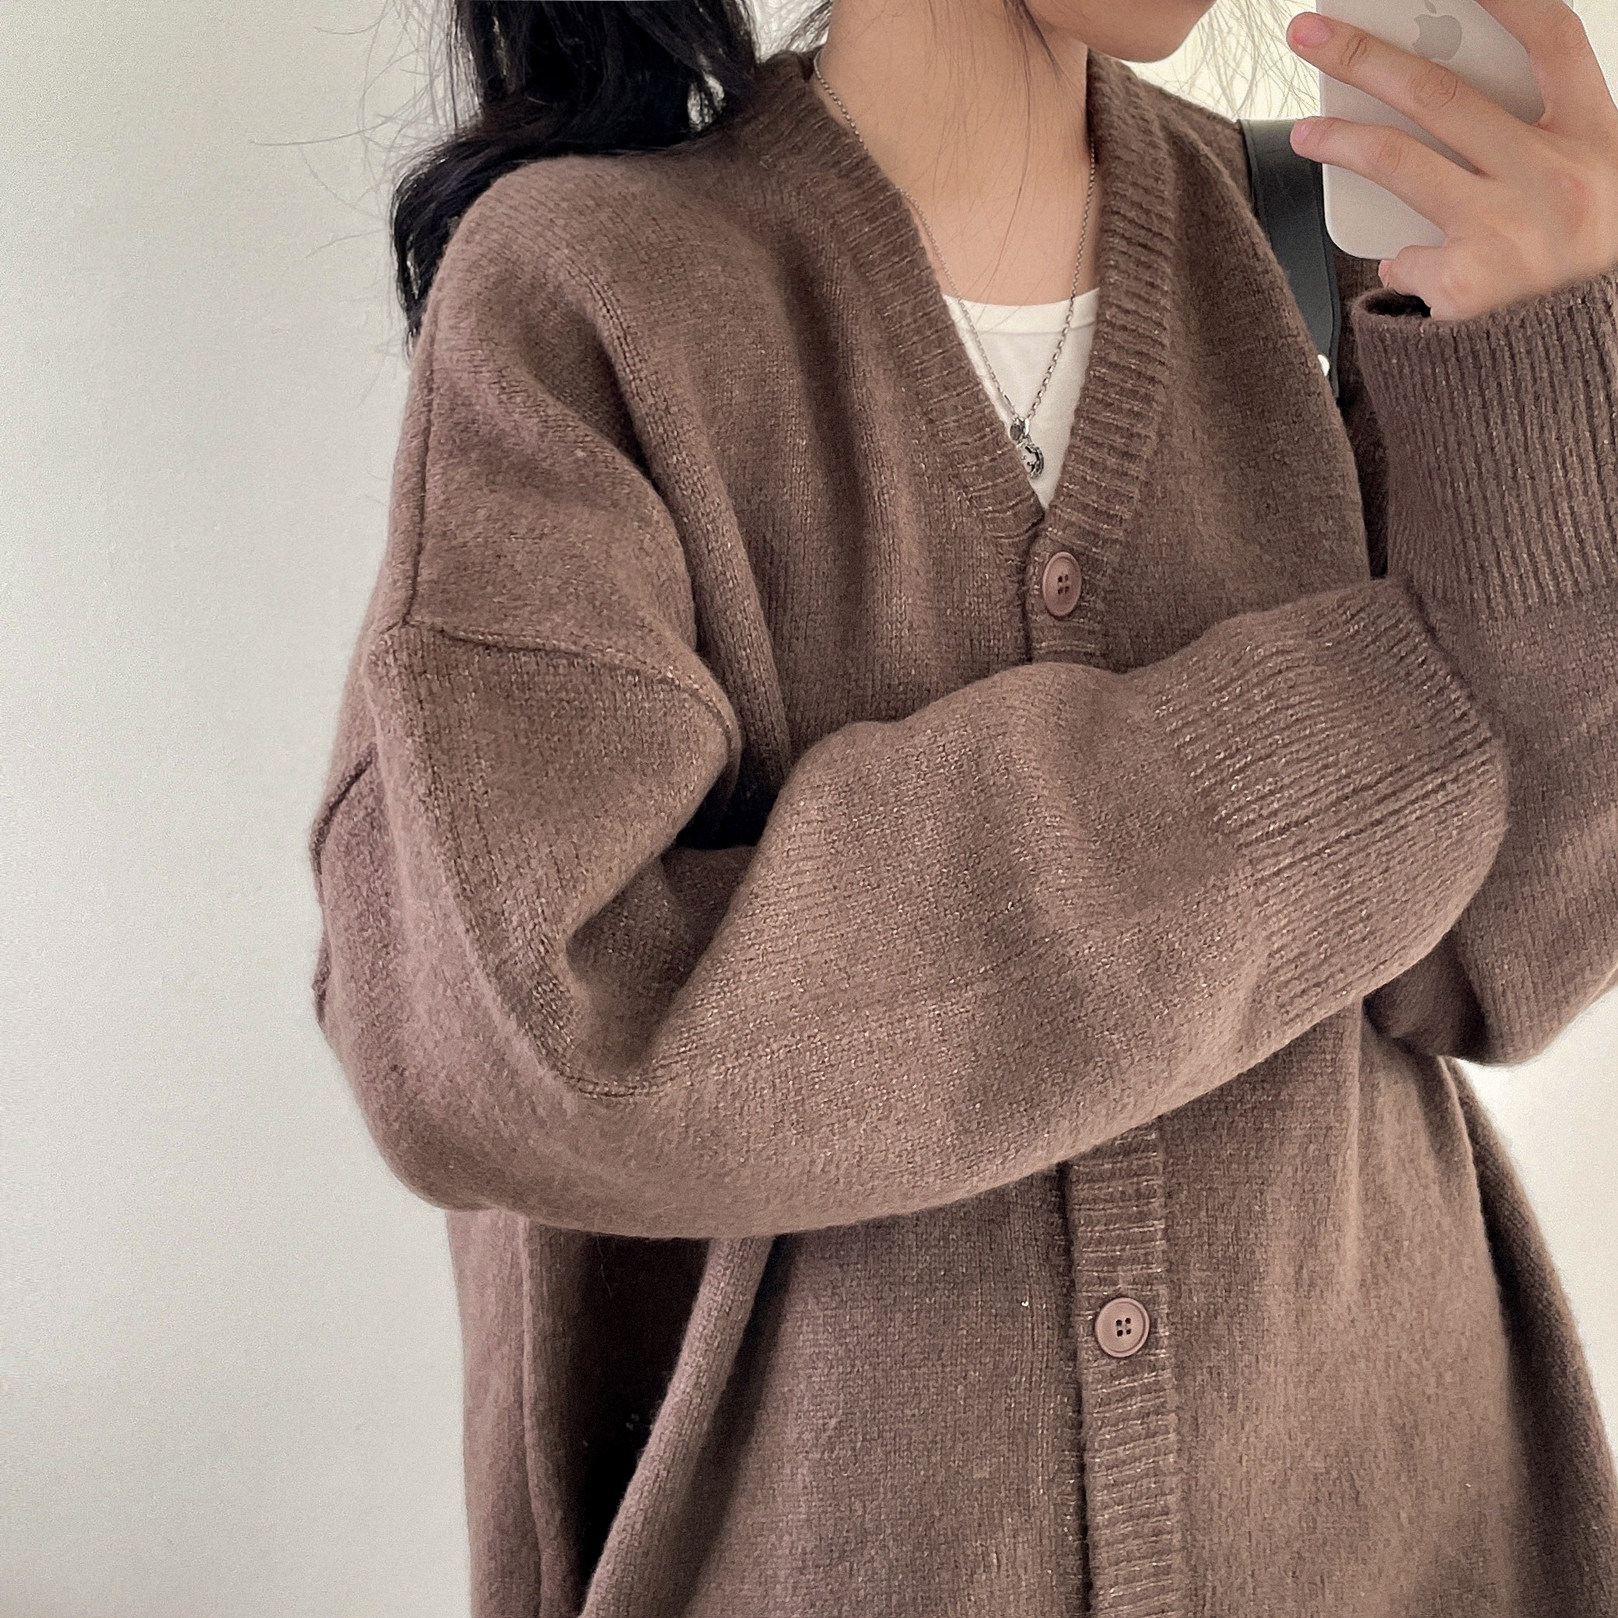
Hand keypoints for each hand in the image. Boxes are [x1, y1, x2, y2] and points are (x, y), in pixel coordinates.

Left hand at [1284, 0, 1617, 319]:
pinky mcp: (1467, 281)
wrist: (1582, 375)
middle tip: (1314, 35)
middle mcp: (1554, 174)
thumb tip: (1439, 118)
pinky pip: (1404, 256)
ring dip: (1339, 140)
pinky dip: (1400, 264)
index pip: (1552, 40)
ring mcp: (1510, 225)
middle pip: (1441, 90)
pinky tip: (1414, 274)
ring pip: (1397, 159)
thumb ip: (1534, 152)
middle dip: (1365, 54)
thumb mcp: (1590, 197)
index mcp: (1596, 140)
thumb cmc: (1579, 282)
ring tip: (1307, 132)